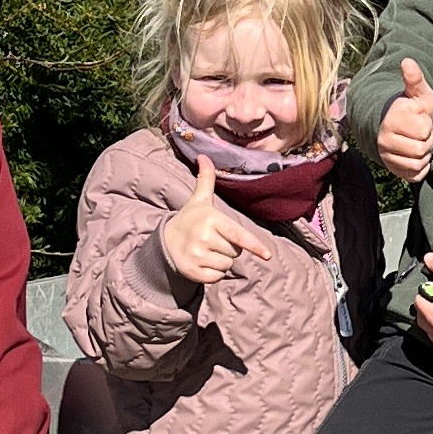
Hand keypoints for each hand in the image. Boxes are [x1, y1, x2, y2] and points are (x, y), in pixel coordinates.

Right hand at [157, 156, 264, 288]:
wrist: (166, 242)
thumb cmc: (191, 219)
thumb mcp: (199, 200)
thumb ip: (206, 180)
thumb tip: (204, 156)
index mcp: (211, 220)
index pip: (238, 235)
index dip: (254, 245)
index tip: (267, 255)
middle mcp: (204, 238)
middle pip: (236, 252)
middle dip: (229, 248)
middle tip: (213, 240)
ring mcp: (198, 256)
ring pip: (228, 266)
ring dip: (221, 261)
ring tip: (207, 250)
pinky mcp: (194, 272)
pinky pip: (217, 277)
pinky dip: (213, 273)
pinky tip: (202, 262)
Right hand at [376, 58, 432, 181]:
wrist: (403, 127)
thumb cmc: (414, 108)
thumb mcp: (419, 92)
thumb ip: (415, 79)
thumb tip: (407, 61)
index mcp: (391, 120)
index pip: (422, 129)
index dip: (427, 124)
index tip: (421, 118)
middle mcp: (384, 141)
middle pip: (421, 149)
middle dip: (427, 140)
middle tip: (421, 132)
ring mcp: (388, 158)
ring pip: (418, 164)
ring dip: (425, 154)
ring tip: (418, 142)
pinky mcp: (395, 172)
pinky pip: (416, 175)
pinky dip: (422, 167)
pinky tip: (417, 155)